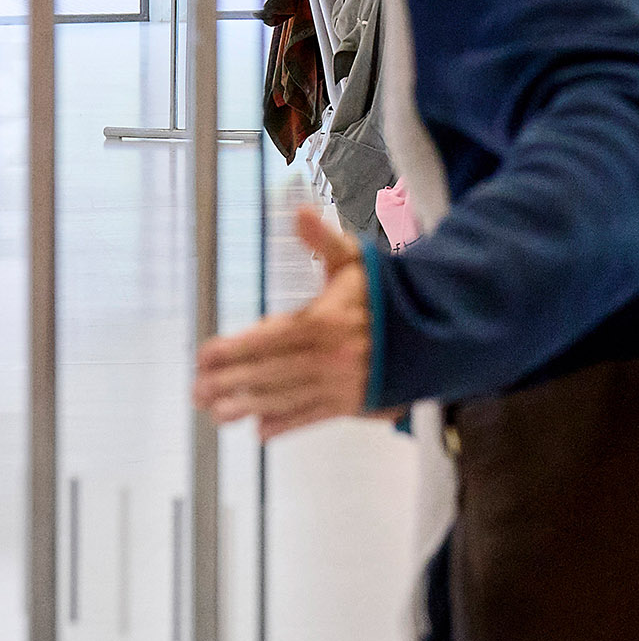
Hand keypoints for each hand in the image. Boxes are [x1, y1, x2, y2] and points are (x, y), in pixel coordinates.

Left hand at [193, 206, 374, 438]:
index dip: (230, 350)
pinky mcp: (356, 402)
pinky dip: (286, 425)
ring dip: (247, 408)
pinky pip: (313, 417)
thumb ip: (322, 240)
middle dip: (228, 384)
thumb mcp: (355, 261)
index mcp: (324, 321)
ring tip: (217, 413)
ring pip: (285, 398)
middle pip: (268, 372)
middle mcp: (329, 356)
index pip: (265, 338)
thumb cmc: (388, 294)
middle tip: (197, 391)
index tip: (203, 356)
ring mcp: (342, 383)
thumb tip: (298, 210)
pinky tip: (261, 429)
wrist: (438, 326)